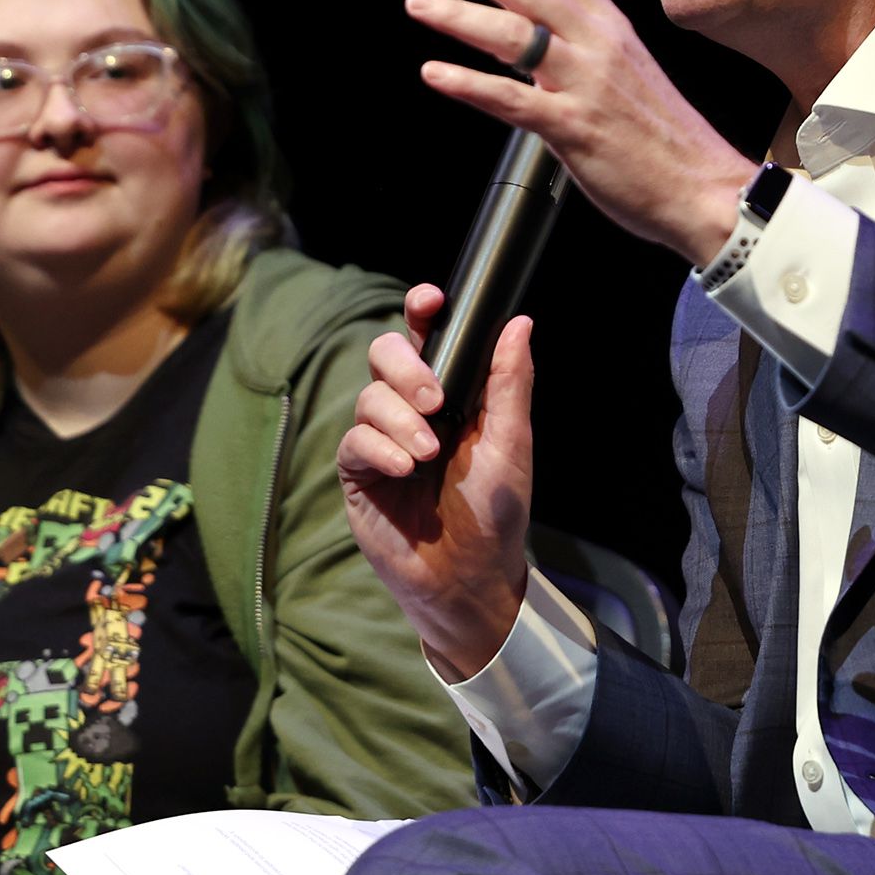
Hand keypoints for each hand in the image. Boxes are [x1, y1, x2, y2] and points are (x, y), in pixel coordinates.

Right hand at [339, 286, 535, 676]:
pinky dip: (380, 448)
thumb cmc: (495, 510)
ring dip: (400, 419)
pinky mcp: (358, 474)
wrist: (470, 575)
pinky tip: (406, 470)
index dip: (423, 311)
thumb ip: (509, 383)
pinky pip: (355, 441)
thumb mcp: (512, 443)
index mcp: (452, 395)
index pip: (429, 338)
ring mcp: (382, 440)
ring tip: (428, 455)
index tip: (430, 300)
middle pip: (385, 354)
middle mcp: (411, 409)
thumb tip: (519, 322)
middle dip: (406, 367)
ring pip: (369, 396)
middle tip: (436, 401)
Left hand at [409, 0, 753, 264]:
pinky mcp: (573, 130)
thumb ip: (588, 49)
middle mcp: (599, 47)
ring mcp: (586, 86)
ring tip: (418, 2)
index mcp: (613, 30)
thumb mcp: (631, 74)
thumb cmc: (667, 141)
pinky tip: (434, 72)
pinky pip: (511, 99)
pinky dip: (468, 83)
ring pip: (513, 35)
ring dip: (459, 14)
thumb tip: (542, 35)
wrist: (706, 189)